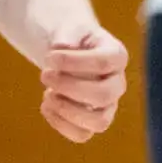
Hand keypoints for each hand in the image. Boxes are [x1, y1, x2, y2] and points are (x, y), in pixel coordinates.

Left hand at [40, 28, 127, 142]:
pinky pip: (82, 135)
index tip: (49, 56)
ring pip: (99, 122)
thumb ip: (67, 34)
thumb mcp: (69, 27)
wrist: (67, 52)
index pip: (104, 62)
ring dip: (67, 110)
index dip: (73, 62)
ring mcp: (107, 106)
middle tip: (44, 74)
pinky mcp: (91, 121)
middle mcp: (117, 83)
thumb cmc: (71, 38)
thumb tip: (61, 48)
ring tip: (48, 94)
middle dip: (68, 87)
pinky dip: (59, 123)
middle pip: (103, 95)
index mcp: (116, 55)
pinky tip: (46, 104)